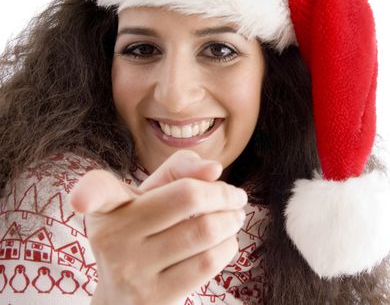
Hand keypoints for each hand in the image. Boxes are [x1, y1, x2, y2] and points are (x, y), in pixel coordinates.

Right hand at [69, 150, 247, 304]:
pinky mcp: (155, 298)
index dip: (87, 192)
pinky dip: (228, 245)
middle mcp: (113, 238)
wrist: (124, 298)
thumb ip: (180, 170)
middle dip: (224, 193)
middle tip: (235, 196)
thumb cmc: (144, 232)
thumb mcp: (150, 197)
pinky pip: (209, 262)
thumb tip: (213, 170)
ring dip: (232, 219)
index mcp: (108, 207)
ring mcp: (132, 272)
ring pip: (205, 230)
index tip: (81, 201)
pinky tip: (225, 242)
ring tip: (234, 217)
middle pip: (188, 197)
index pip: (96, 192)